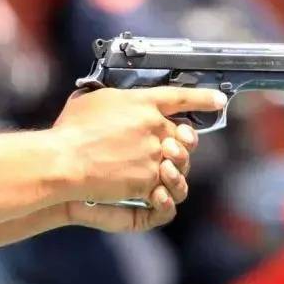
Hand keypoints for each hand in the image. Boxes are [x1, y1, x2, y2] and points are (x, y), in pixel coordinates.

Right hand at [49, 87, 223, 210]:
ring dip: (168, 164)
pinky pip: (163, 182)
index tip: (218, 100)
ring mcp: (155, 153)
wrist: (66, 162)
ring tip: (154, 168)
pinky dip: (156, 186)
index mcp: (141, 102)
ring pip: (176, 160)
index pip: (180, 97)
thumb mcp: (90, 100)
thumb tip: (112, 99)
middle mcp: (154, 126)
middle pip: (181, 133)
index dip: (203, 98)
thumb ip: (112, 98)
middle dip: (178, 141)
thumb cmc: (71, 131)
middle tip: (166, 147)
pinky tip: (144, 186)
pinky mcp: (150, 178)